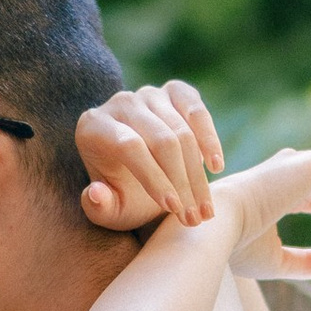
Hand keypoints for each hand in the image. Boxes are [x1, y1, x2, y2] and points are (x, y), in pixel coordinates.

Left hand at [76, 81, 224, 229]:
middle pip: (160, 139)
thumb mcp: (109, 210)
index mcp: (94, 126)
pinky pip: (197, 112)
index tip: (173, 208)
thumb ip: (98, 208)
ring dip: (198, 175)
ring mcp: (149, 94)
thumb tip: (96, 193)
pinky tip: (216, 167)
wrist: (144, 174)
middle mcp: (120, 103)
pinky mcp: (175, 92)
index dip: (154, 178)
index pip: (130, 147)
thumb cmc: (123, 194)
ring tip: (205, 209)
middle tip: (194, 218)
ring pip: (182, 131)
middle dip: (181, 182)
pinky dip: (210, 139)